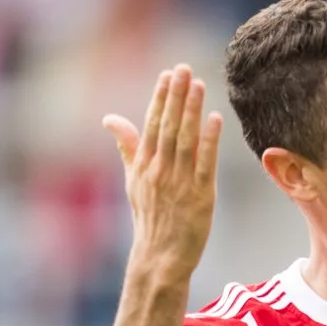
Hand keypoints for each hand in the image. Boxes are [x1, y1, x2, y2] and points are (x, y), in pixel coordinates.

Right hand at [103, 65, 222, 282]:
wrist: (160, 257)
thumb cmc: (150, 218)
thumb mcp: (133, 182)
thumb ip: (127, 148)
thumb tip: (110, 119)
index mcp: (143, 166)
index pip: (152, 124)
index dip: (160, 98)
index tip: (168, 74)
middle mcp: (159, 171)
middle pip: (168, 126)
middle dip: (176, 96)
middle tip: (184, 69)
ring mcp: (179, 183)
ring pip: (186, 140)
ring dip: (192, 111)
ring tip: (200, 85)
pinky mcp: (200, 197)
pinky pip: (205, 164)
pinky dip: (210, 141)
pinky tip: (216, 119)